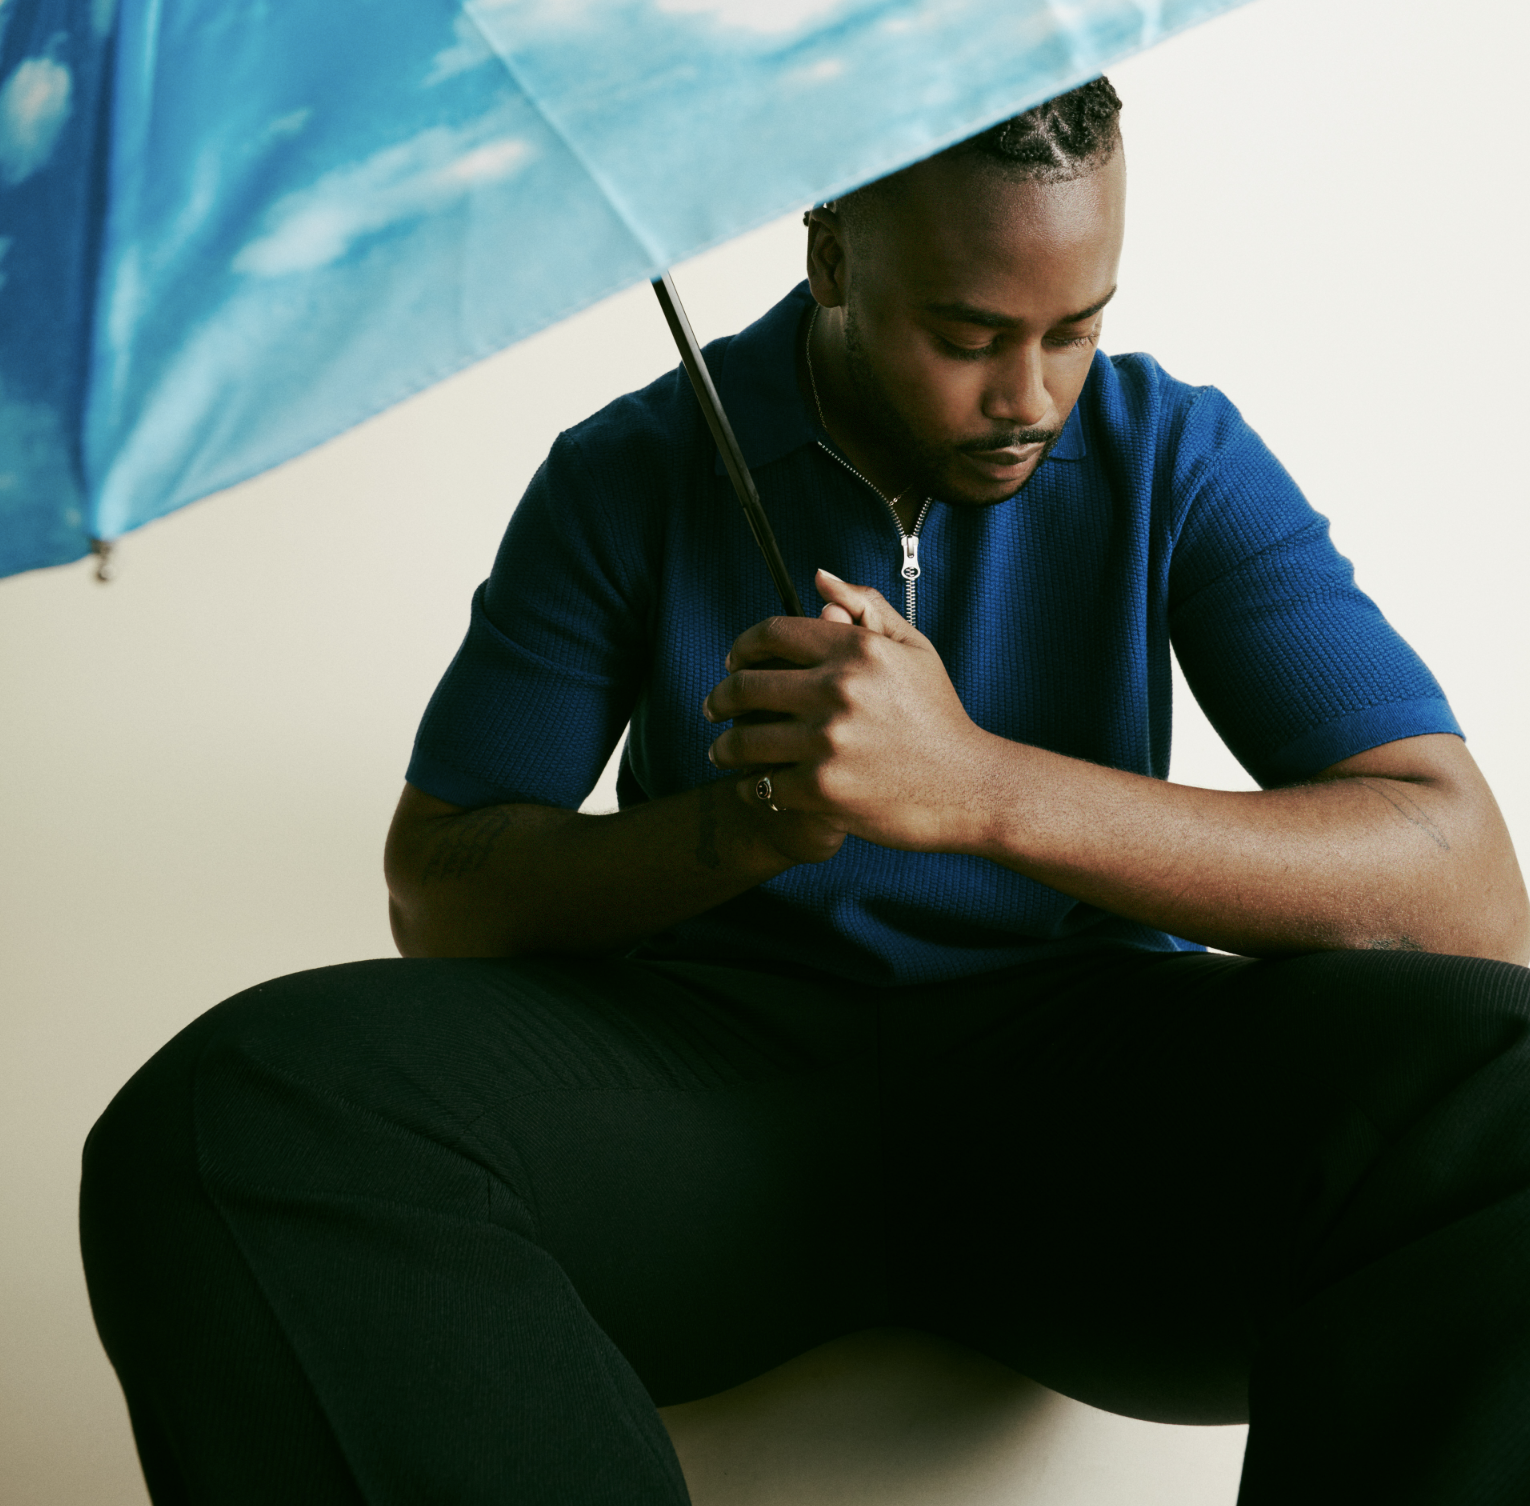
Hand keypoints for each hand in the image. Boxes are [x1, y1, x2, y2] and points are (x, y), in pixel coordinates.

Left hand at [704, 569, 998, 852]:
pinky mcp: (822, 789)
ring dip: (724, 748)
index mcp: (855, 649)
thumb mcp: (914, 651)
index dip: (743, 647)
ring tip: (722, 753)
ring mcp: (827, 741)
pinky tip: (754, 787)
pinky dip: (752, 789)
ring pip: (744, 741)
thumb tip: (819, 578)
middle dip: (720, 699)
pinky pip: (762, 786)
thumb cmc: (939, 718)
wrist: (970, 788)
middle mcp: (837, 690)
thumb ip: (866, 608)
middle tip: (713, 710)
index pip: (772, 633)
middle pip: (746, 687)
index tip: (733, 663)